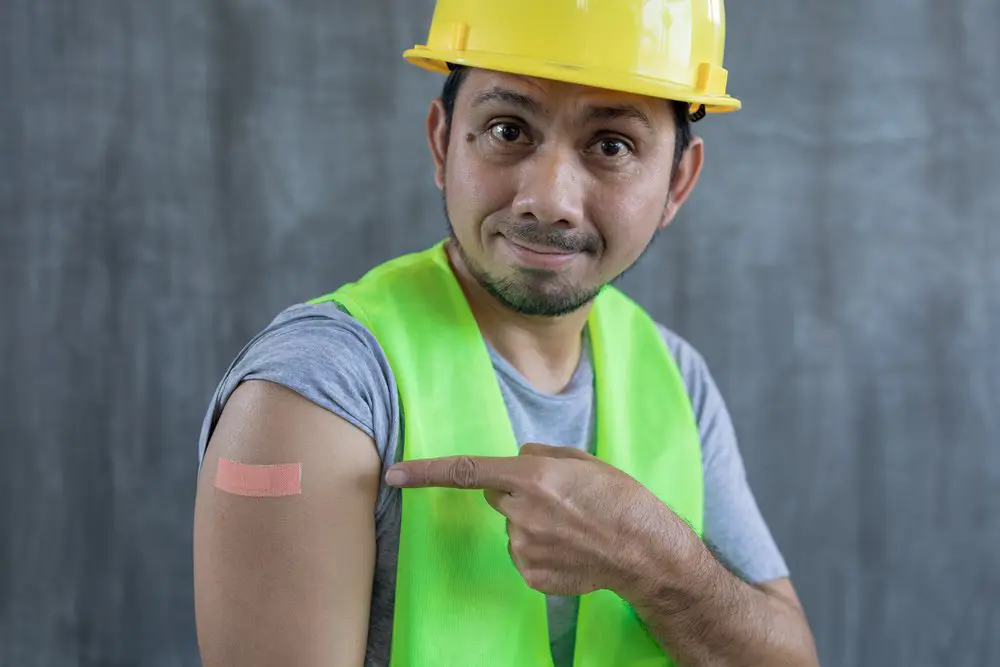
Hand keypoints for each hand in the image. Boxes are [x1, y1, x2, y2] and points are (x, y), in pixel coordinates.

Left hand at [385, 444, 692, 596]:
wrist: (646, 552)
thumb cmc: (620, 498)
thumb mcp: (583, 460)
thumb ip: (540, 456)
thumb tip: (516, 459)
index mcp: (533, 477)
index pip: (466, 471)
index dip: (425, 472)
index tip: (393, 473)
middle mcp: (522, 513)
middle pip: (496, 496)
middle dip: (515, 492)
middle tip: (557, 498)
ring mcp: (525, 548)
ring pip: (512, 526)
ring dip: (532, 522)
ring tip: (573, 525)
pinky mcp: (531, 574)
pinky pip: (523, 553)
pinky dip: (541, 548)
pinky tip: (570, 547)